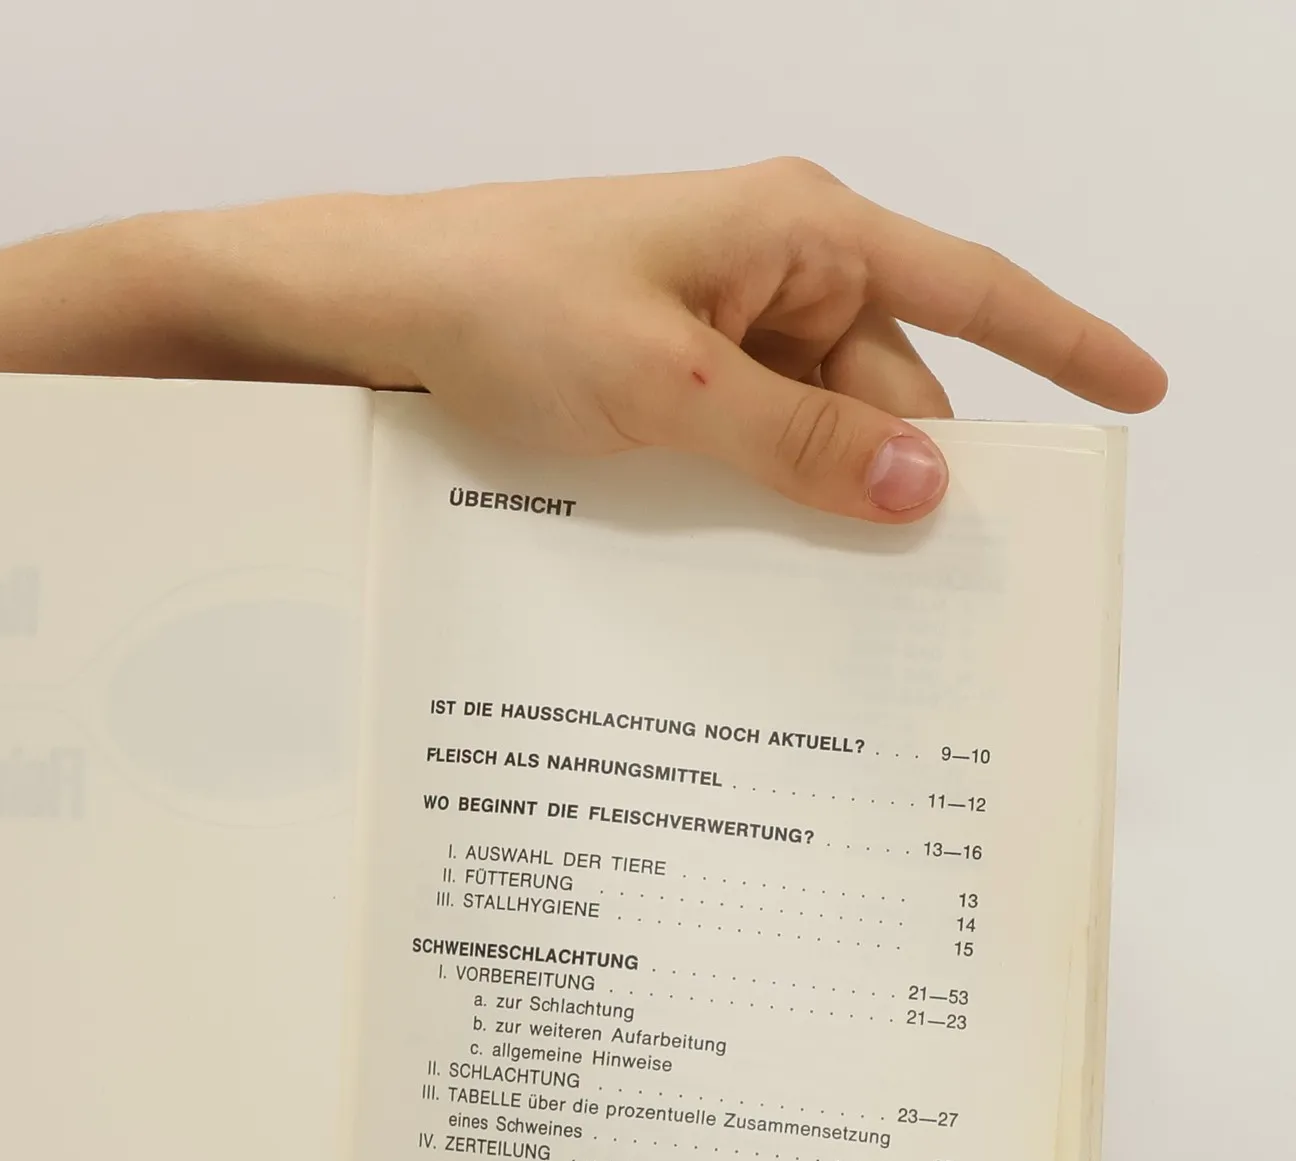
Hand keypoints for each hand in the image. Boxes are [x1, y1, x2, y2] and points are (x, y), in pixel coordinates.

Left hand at [178, 159, 1167, 519]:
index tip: (1136, 395)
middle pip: (882, 380)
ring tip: (811, 588)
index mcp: (798, 230)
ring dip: (811, 494)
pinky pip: (739, 435)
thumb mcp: (668, 388)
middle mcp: (766, 265)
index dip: (1061, 343)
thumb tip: (925, 481)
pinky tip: (738, 555)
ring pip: (806, 422)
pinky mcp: (654, 366)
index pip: (967, 288)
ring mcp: (708, 319)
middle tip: (921, 590)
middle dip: (900, 470)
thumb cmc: (503, 305)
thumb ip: (800, 438)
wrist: (366, 312)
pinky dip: (749, 490)